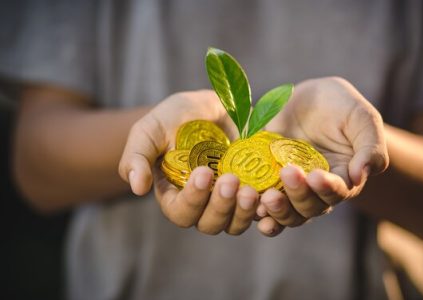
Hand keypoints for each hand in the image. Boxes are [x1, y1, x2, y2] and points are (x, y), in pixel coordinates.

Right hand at [119, 90, 258, 234]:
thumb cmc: (177, 117)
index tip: (204, 172)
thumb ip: (136, 156)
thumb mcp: (150, 129)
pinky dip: (266, 208)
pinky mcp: (252, 190)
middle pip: (210, 224)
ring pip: (235, 223)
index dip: (192, 200)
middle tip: (231, 180)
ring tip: (251, 189)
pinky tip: (270, 193)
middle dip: (221, 206)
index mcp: (174, 195)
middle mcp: (202, 204)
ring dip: (244, 211)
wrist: (214, 105)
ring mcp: (228, 199)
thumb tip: (137, 188)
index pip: (181, 213)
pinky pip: (261, 210)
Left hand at [256, 77, 388, 234]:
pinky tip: (253, 208)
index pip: (338, 193)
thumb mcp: (362, 118)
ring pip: (288, 213)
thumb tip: (360, 176)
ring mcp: (291, 188)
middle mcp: (316, 190)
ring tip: (268, 198)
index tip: (316, 175)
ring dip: (278, 211)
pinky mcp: (268, 181)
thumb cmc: (342, 106)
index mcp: (343, 178)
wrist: (309, 98)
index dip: (327, 188)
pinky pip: (264, 206)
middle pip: (310, 208)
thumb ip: (370, 147)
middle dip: (299, 195)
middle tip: (288, 173)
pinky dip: (260, 212)